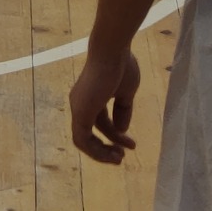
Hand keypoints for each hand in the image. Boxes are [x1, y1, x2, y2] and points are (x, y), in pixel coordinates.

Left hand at [69, 47, 139, 163]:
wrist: (112, 51)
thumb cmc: (121, 66)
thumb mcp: (126, 92)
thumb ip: (122, 110)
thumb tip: (121, 130)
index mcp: (92, 96)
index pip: (101, 123)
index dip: (116, 135)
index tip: (132, 145)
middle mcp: (81, 103)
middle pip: (91, 132)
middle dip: (106, 147)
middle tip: (122, 157)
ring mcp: (78, 107)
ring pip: (84, 140)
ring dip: (101, 153)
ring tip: (119, 158)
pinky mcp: (80, 112)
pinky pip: (82, 140)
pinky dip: (96, 150)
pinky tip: (113, 152)